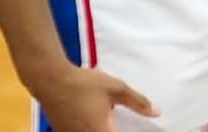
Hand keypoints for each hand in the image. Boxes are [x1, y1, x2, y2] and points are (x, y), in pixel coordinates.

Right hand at [30, 66, 158, 131]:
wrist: (51, 80)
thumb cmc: (83, 83)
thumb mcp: (115, 88)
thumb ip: (137, 102)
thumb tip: (156, 112)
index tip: (140, 129)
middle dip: (115, 131)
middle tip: (118, 124)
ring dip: (103, 130)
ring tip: (109, 123)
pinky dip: (91, 130)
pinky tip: (96, 123)